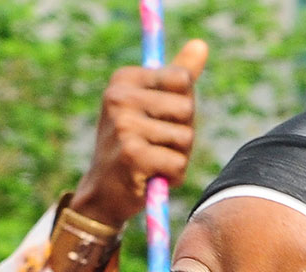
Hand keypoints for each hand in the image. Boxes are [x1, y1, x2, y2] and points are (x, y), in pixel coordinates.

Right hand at [67, 40, 209, 229]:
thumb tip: (202, 44)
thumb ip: (177, 76)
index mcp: (124, 79)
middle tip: (157, 145)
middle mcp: (119, 97)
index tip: (160, 117)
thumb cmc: (134, 145)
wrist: (103, 192)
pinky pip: (178, 162)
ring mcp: (123, 125)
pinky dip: (172, 175)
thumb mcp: (152, 106)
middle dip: (182, 132)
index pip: (182, 79)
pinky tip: (152, 177)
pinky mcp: (132, 155)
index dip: (182, 103)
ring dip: (178, 156)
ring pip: (185, 137)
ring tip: (153, 161)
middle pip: (187, 108)